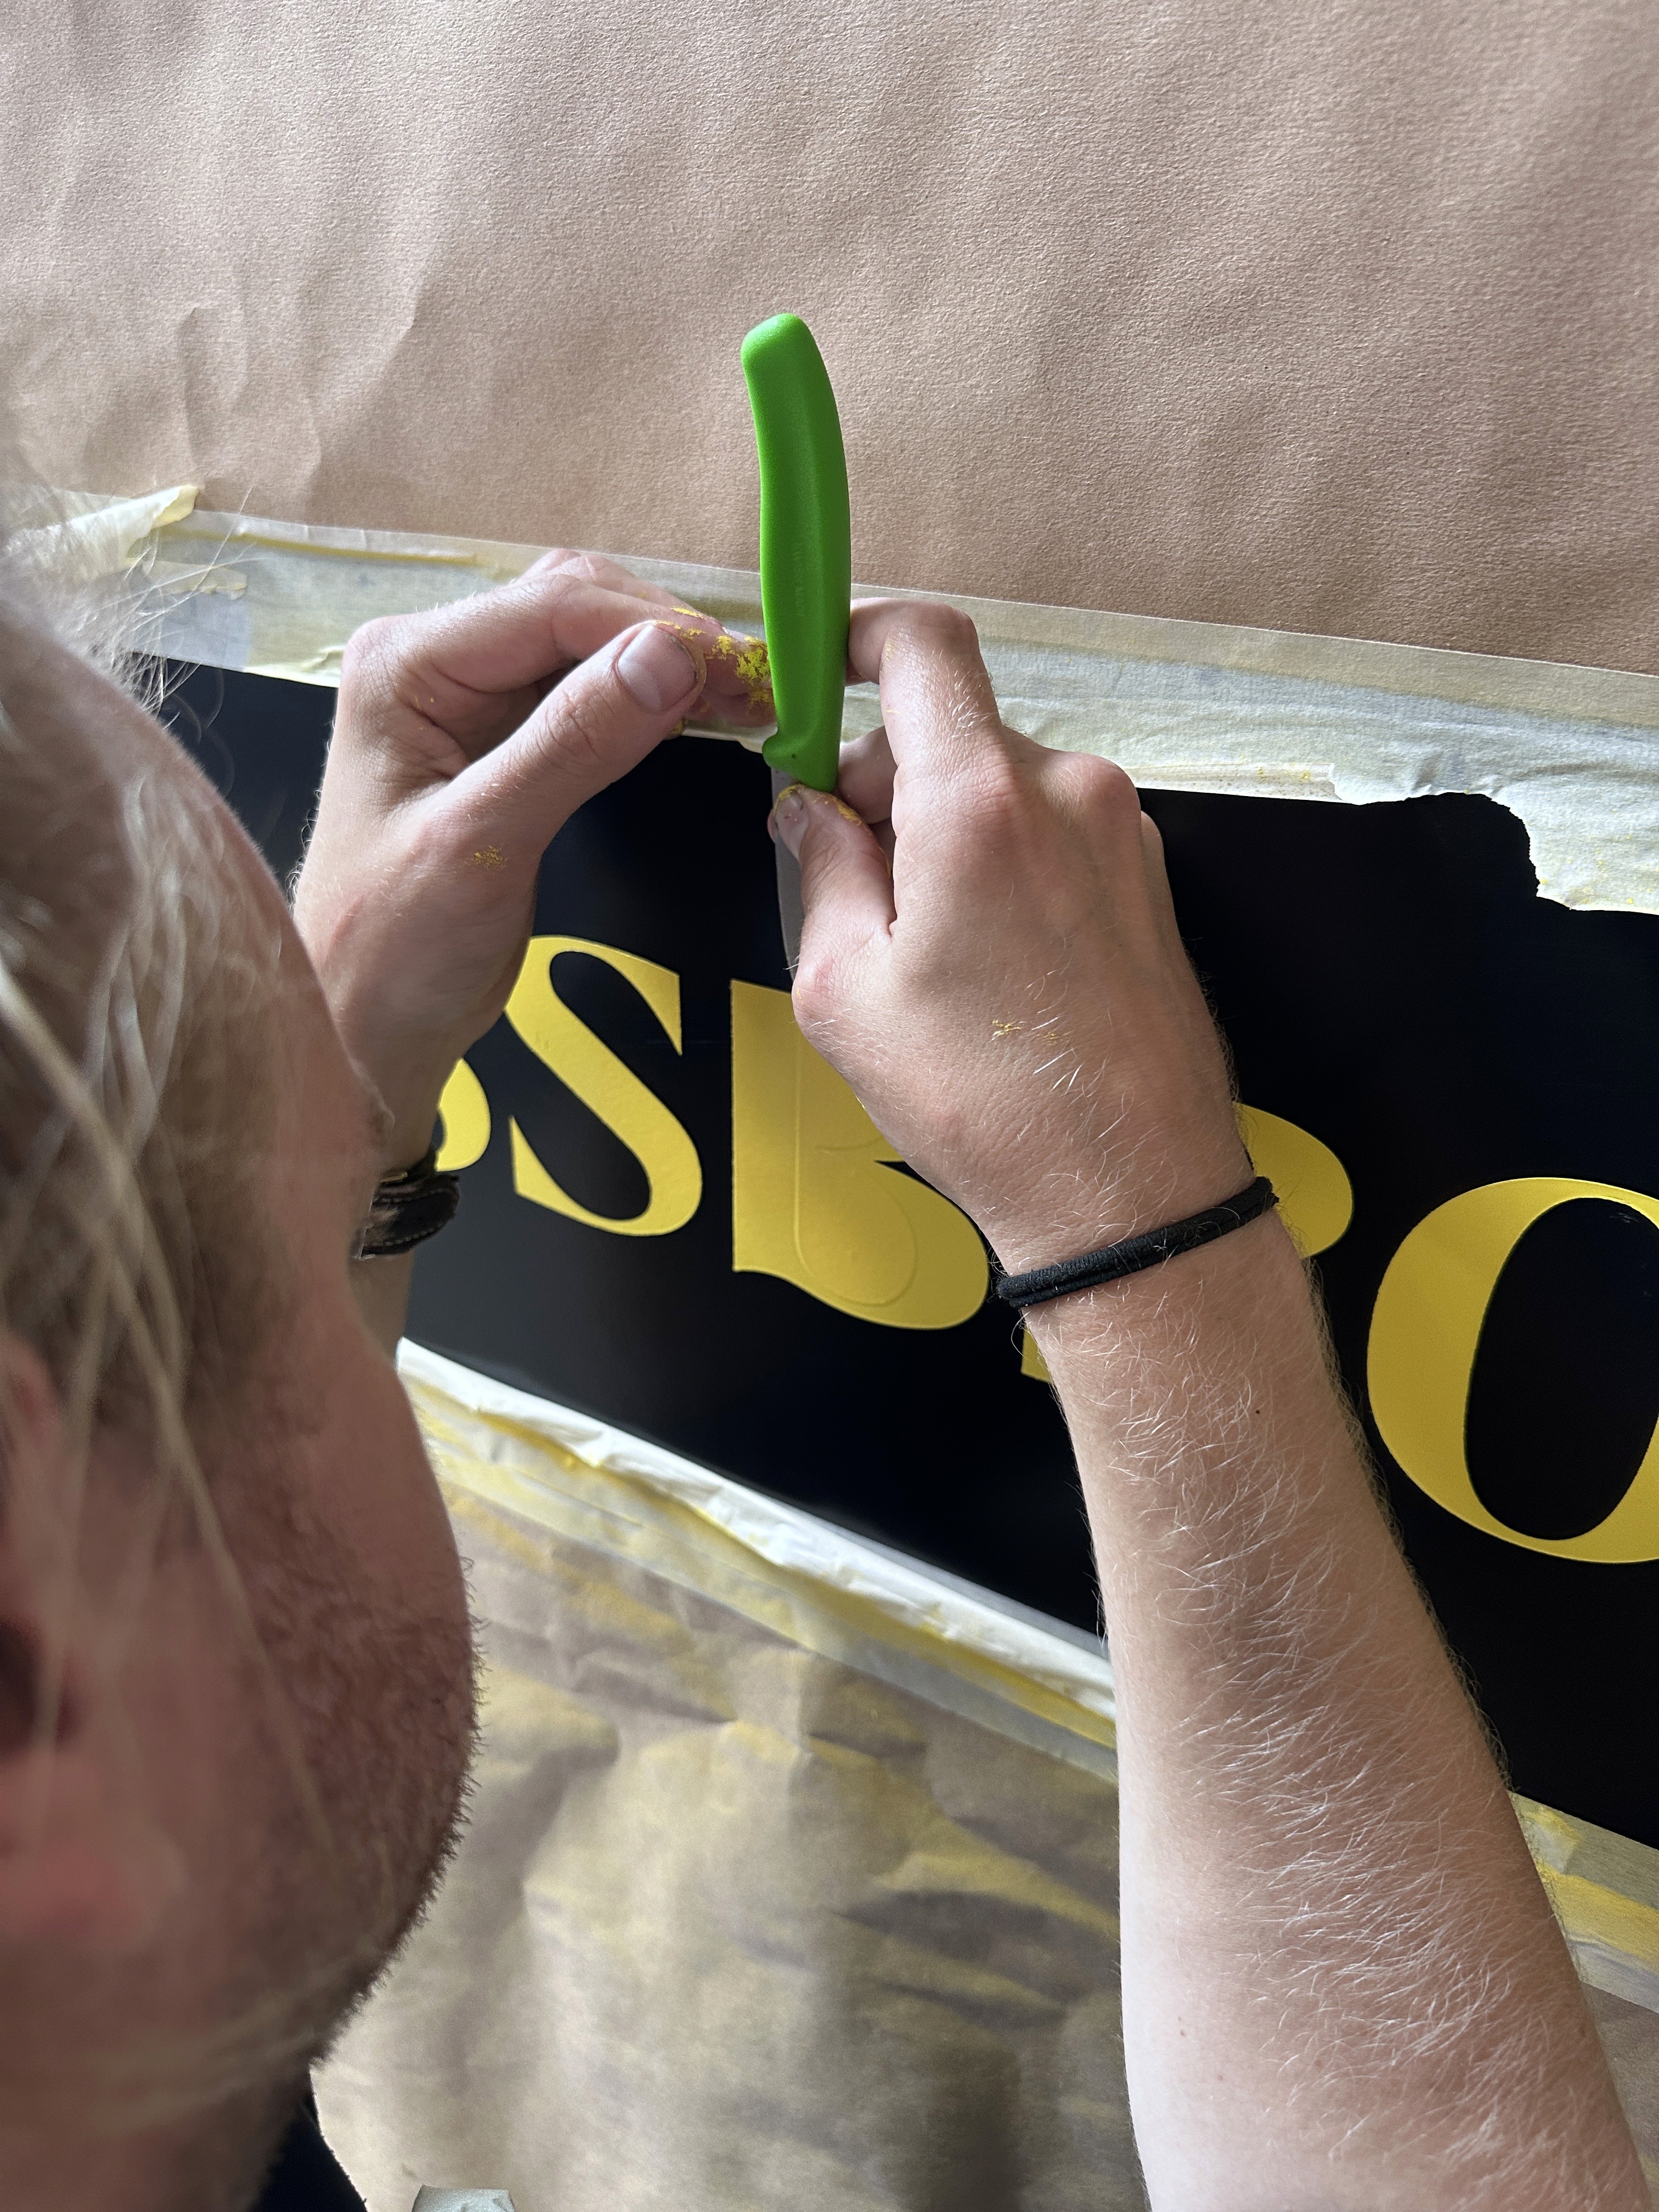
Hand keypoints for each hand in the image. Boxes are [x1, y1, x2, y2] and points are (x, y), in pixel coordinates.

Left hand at [294, 550, 771, 1167]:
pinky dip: (647, 699)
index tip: (744, 670)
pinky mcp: (497, 738)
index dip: (657, 629)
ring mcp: (464, 697)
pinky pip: (585, 692)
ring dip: (666, 663)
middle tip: (759, 687)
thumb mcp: (484, 843)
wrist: (364, 1028)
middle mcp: (432, 660)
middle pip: (574, 606)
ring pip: (587, 642)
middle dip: (668, 637)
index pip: (554, 606)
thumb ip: (573, 743)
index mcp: (408, 664)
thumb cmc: (395, 947)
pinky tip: (701, 717)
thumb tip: (671, 654)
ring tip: (746, 699)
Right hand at [770, 600, 1248, 1272]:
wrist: (1131, 1189)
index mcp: (981, 801)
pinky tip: (985, 961)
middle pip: (948, 727)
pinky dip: (998, 861)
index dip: (857, 635)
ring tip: (923, 947)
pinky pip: (1047, 828)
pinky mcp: (1147, 874)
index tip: (816, 675)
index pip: (923, 641)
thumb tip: (806, 803)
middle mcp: (1066, 790)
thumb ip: (821, 867)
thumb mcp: (847, 990)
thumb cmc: (985, 1103)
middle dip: (883, 781)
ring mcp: (1120, 830)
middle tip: (845, 877)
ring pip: (997, 782)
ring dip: (942, 831)